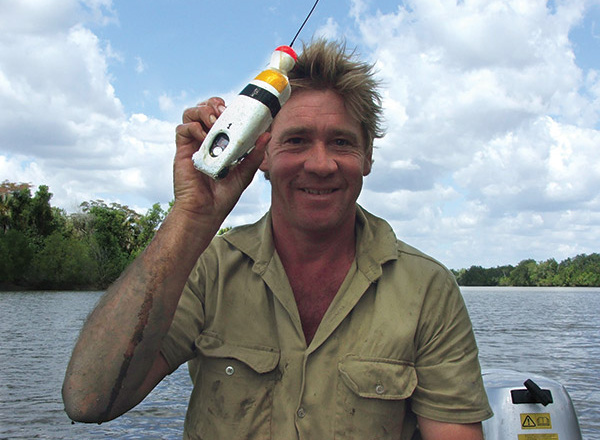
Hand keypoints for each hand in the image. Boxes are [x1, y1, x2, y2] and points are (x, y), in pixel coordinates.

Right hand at [173, 97, 268, 222]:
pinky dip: (194, 127)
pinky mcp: (182, 151)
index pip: (220, 115)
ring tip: (214, 120)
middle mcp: (205, 140)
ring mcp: (193, 144)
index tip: (238, 111)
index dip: (227, 108)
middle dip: (213, 103)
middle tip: (223, 111)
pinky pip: (182, 128)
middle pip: (204, 108)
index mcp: (220, 142)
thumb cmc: (224, 195)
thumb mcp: (245, 173)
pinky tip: (205, 137)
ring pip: (191, 113)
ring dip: (203, 111)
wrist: (206, 211)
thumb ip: (255, 154)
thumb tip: (267, 135)